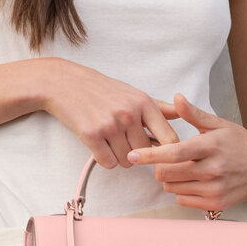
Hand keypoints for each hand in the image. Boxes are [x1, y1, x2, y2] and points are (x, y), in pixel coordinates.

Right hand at [40, 59, 179, 168]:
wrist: (64, 82)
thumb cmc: (101, 89)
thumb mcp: (133, 92)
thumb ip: (159, 107)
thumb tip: (182, 114)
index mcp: (144, 103)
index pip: (170, 139)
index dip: (168, 152)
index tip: (159, 156)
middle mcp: (129, 114)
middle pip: (146, 154)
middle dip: (137, 154)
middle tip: (124, 143)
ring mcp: (110, 124)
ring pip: (127, 161)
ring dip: (119, 157)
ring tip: (109, 141)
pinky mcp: (92, 135)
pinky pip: (108, 163)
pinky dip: (104, 159)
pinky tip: (98, 146)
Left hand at [125, 94, 246, 212]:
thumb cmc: (240, 142)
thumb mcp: (218, 124)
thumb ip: (193, 114)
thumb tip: (176, 97)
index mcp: (210, 146)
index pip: (174, 153)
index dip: (150, 155)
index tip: (133, 155)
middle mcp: (212, 170)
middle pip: (166, 174)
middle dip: (158, 166)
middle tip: (165, 159)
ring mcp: (214, 189)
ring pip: (172, 188)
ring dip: (170, 179)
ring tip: (182, 168)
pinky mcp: (216, 204)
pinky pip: (182, 200)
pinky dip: (181, 191)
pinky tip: (192, 181)